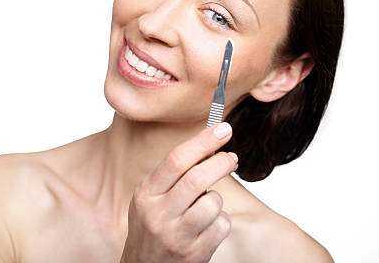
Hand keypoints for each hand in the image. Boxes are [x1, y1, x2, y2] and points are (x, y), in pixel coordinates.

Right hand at [120, 122, 237, 262]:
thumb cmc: (152, 225)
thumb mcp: (150, 197)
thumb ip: (172, 175)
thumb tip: (209, 146)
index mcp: (146, 194)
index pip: (176, 159)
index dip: (203, 141)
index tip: (223, 129)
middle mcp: (158, 214)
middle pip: (197, 178)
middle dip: (221, 163)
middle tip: (232, 157)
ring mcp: (175, 236)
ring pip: (213, 203)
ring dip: (217, 199)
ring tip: (207, 205)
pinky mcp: (194, 254)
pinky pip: (221, 225)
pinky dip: (221, 221)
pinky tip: (208, 226)